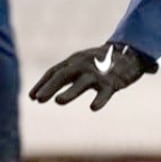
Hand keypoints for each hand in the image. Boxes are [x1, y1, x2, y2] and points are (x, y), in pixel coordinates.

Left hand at [29, 42, 156, 111]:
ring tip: (58, 101)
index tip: (32, 97)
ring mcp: (97, 73)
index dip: (42, 84)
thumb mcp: (80, 64)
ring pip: (82, 83)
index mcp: (74, 61)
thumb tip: (43, 92)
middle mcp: (83, 65)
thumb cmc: (99, 62)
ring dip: (70, 92)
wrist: (128, 54)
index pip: (54, 71)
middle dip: (50, 87)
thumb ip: (65, 76)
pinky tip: (93, 107)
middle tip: (38, 99)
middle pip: (63, 75)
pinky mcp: (112, 82)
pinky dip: (100, 99)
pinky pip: (105, 92)